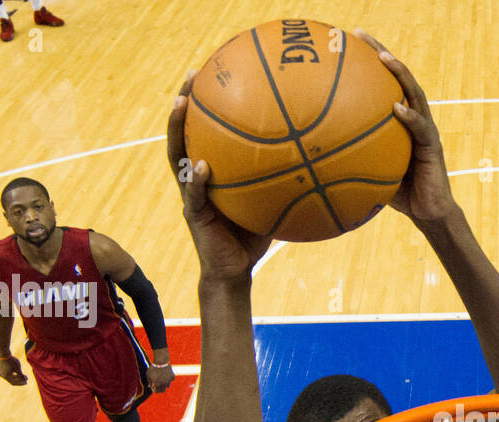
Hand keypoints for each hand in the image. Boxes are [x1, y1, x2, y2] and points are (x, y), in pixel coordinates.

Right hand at [0, 356, 26, 385]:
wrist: (3, 353)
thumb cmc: (11, 361)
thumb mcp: (18, 369)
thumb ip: (21, 376)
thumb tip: (25, 381)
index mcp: (5, 377)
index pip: (13, 383)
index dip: (20, 383)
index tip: (26, 382)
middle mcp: (2, 375)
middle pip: (12, 380)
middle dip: (20, 380)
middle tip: (26, 379)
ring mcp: (1, 372)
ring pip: (10, 377)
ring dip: (17, 377)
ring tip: (24, 375)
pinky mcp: (1, 368)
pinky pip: (8, 373)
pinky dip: (14, 373)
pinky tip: (18, 371)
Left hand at [147, 363, 174, 392]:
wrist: (161, 361)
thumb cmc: (153, 368)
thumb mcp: (148, 374)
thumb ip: (149, 381)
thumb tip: (150, 386)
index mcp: (157, 384)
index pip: (156, 391)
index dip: (154, 390)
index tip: (153, 387)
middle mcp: (163, 384)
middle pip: (163, 391)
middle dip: (160, 389)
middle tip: (158, 385)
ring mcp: (169, 381)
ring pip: (167, 385)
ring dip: (164, 383)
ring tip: (161, 377)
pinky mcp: (172, 377)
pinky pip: (170, 380)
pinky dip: (168, 378)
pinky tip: (165, 374)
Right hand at [167, 73, 273, 279]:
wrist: (234, 272)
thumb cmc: (254, 237)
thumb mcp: (273, 203)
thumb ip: (285, 181)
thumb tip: (321, 159)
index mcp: (212, 172)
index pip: (205, 131)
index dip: (206, 104)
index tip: (213, 73)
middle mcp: (196, 178)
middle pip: (183, 132)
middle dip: (184, 102)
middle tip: (191, 74)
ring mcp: (191, 195)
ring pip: (177, 156)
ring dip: (177, 129)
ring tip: (182, 104)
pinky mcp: (193, 215)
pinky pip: (194, 194)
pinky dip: (198, 180)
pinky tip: (203, 166)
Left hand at [353, 30, 455, 225]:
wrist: (428, 213)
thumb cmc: (398, 193)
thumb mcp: (369, 171)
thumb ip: (350, 158)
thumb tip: (312, 158)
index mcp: (398, 120)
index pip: (382, 84)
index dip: (366, 62)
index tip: (345, 43)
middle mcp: (413, 117)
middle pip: (398, 77)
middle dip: (380, 53)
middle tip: (360, 35)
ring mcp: (425, 129)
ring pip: (414, 93)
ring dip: (400, 74)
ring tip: (384, 58)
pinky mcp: (433, 146)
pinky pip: (421, 128)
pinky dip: (410, 116)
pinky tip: (396, 107)